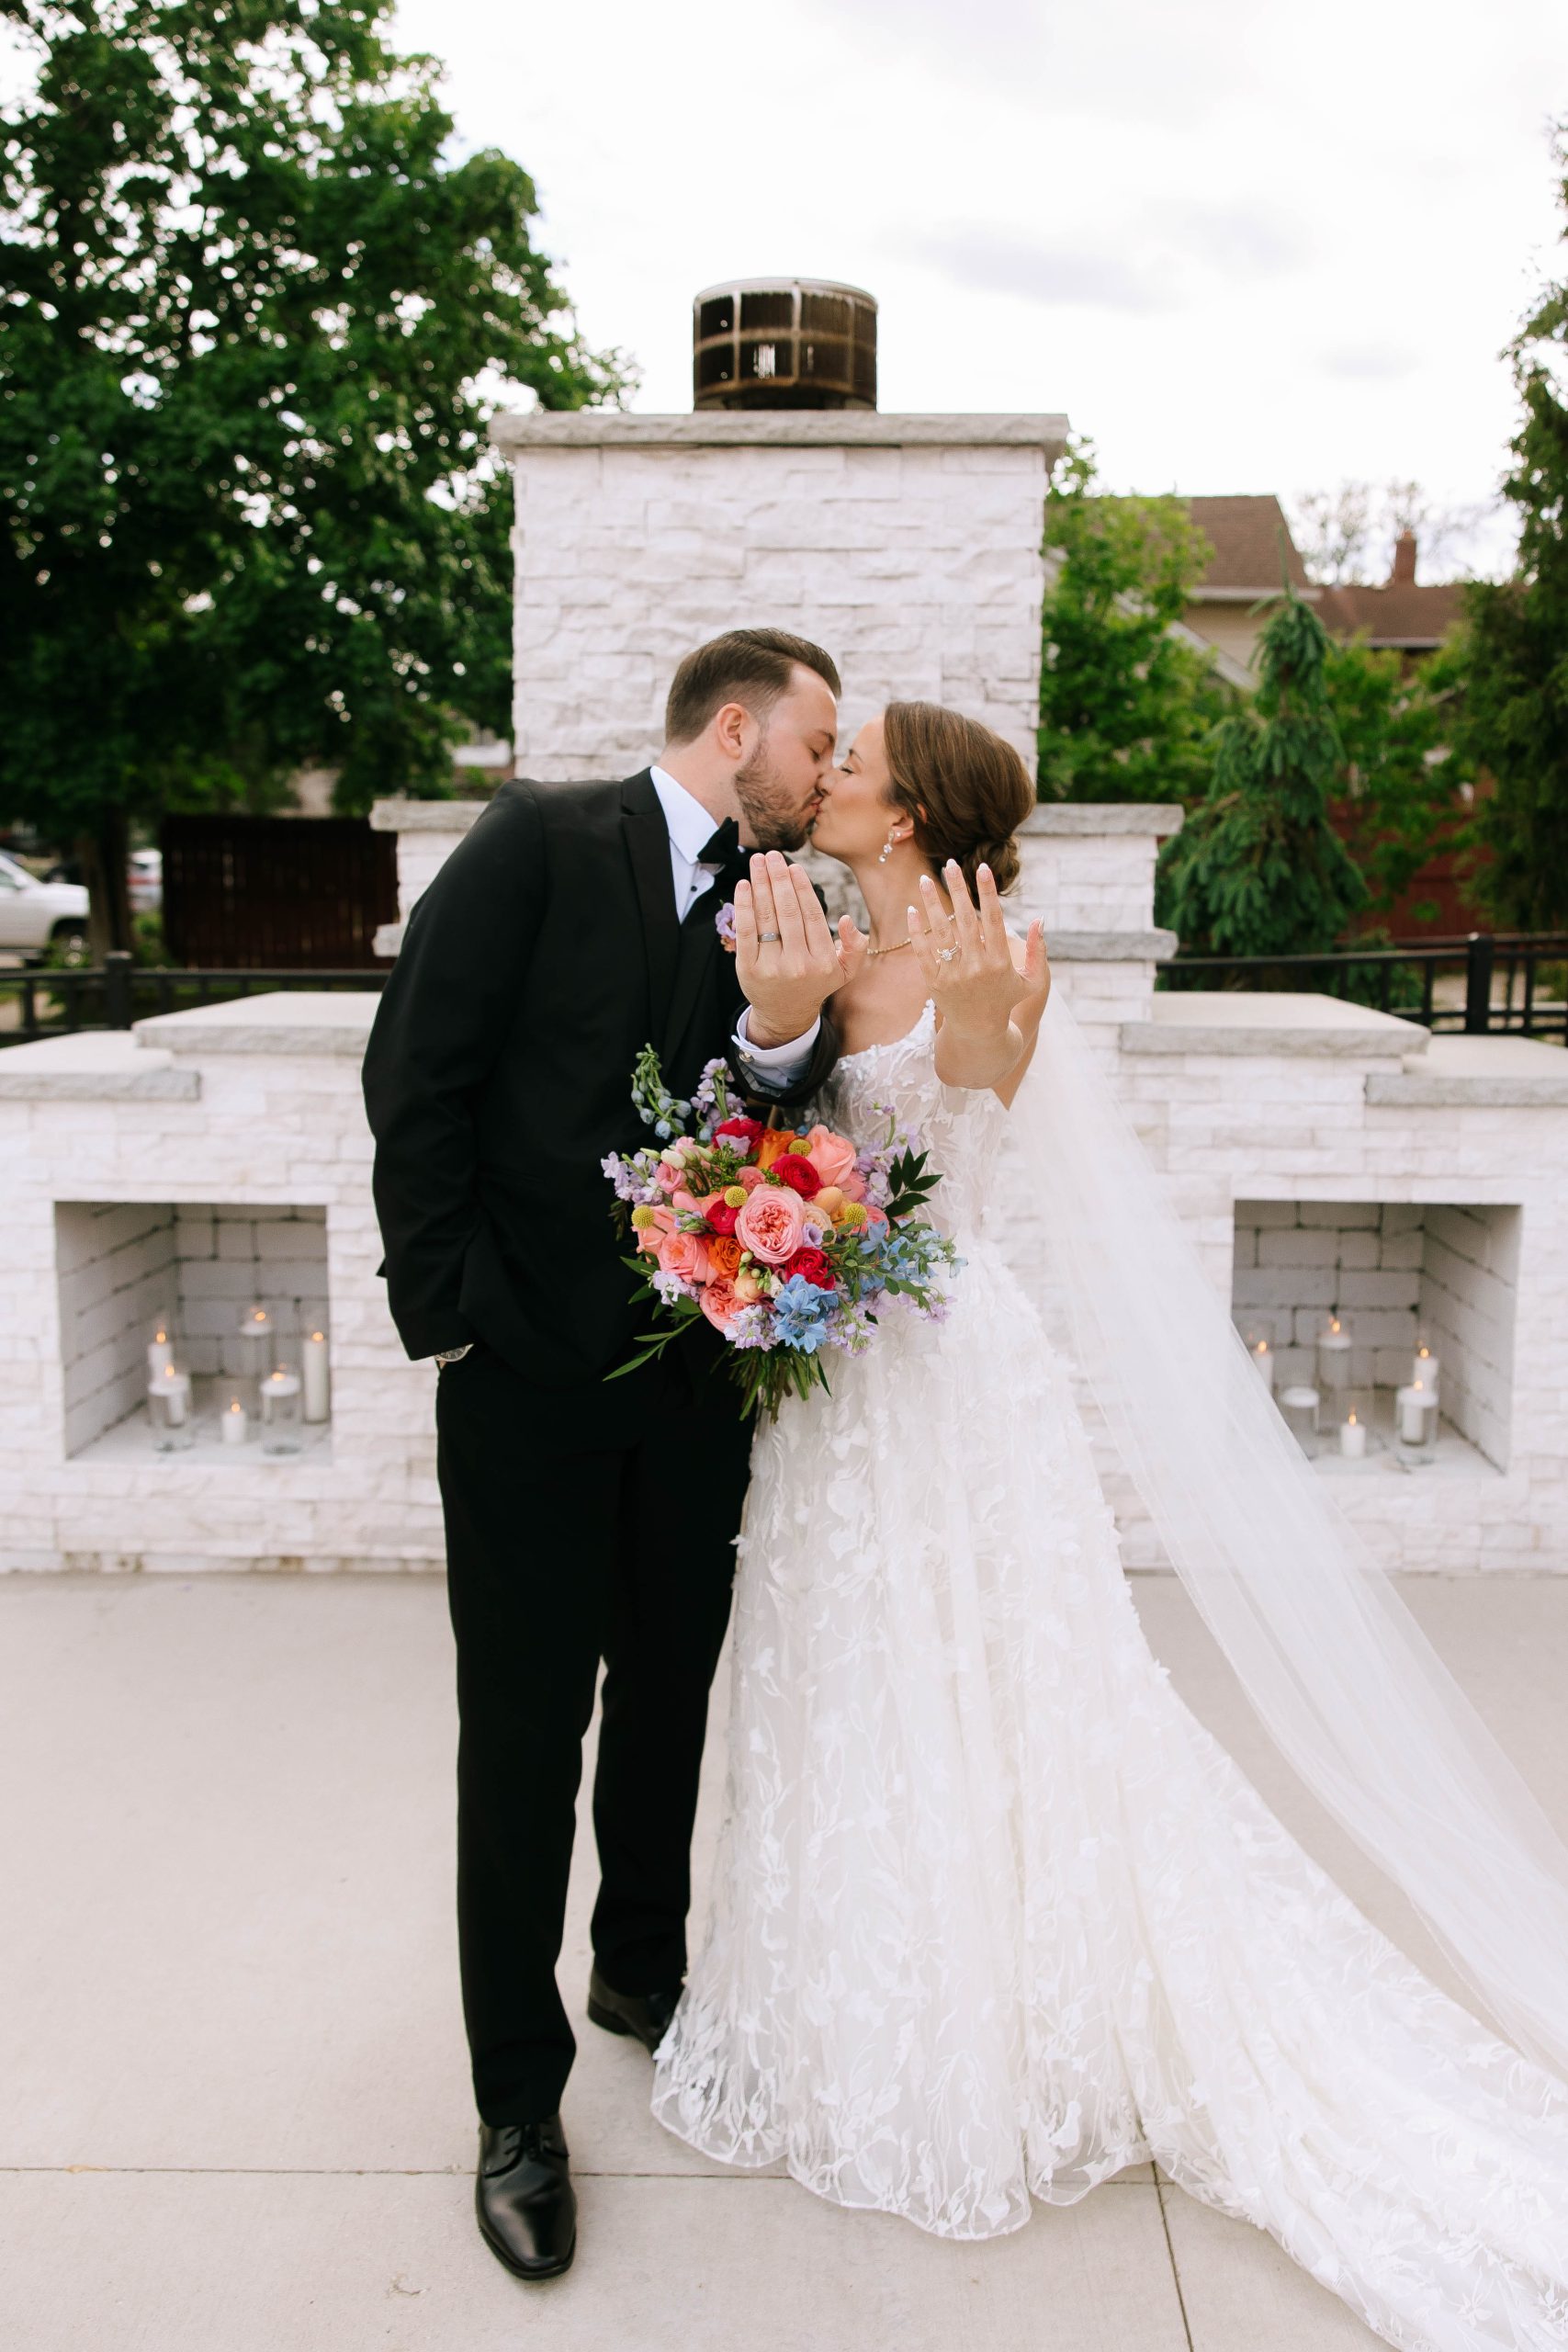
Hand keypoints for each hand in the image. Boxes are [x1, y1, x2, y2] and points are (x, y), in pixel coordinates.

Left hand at [735, 853, 861, 1046]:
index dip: (802, 887)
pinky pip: (746, 932)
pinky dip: (744, 906)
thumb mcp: (844, 971)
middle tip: (772, 856)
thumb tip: (849, 920)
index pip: (812, 915)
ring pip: (767, 917)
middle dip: (778, 879)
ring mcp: (772, 967)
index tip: (793, 867)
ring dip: (760, 884)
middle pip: (788, 911)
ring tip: (757, 862)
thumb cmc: (815, 984)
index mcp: (823, 961)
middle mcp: (799, 964)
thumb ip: (855, 947)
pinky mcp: (749, 970)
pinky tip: (744, 885)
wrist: (785, 1015)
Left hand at [908, 862, 1049, 1045]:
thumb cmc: (1006, 1000)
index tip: (982, 868)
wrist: (979, 1032)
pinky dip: (917, 931)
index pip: (994, 919)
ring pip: (940, 932)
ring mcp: (953, 975)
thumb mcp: (1031, 981)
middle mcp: (976, 967)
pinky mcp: (934, 982)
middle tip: (951, 863)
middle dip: (958, 889)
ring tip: (922, 880)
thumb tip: (1039, 920)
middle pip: (965, 919)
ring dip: (931, 904)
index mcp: (1000, 962)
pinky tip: (912, 910)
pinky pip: (922, 952)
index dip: (988, 892)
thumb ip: (1038, 951)